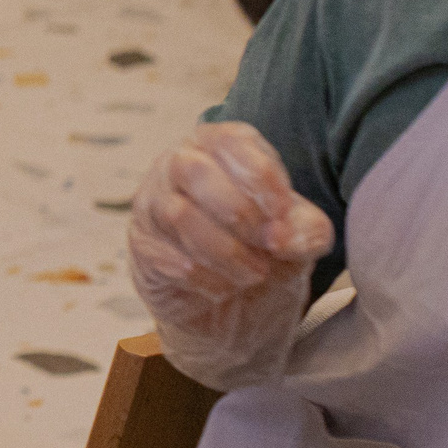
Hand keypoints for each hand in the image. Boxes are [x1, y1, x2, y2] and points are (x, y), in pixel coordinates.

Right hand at [127, 122, 333, 389]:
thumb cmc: (263, 251)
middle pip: (194, 170)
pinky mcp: (142, 245)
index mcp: (220, 148)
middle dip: (239, 213)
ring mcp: (152, 203)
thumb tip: (282, 236)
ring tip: (254, 274)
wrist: (231, 306)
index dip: (260, 175)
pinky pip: (165, 256)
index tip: (283, 212)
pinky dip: (204, 277)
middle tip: (270, 246)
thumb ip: (305, 230)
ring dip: (226, 252)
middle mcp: (178, 165)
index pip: (231, 141)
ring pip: (178, 215)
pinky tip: (224, 288)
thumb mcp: (298, 238)